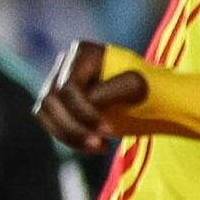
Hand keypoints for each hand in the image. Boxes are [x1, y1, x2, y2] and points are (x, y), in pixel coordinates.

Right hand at [34, 39, 149, 157]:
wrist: (154, 101)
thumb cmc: (151, 91)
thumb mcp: (141, 87)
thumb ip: (115, 89)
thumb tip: (89, 99)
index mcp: (84, 52)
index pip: (68, 86)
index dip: (84, 111)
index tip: (109, 130)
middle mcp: (65, 65)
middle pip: (51, 99)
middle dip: (74, 127)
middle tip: (101, 144)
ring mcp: (58, 84)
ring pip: (44, 112)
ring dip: (69, 134)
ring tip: (100, 146)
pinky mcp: (57, 104)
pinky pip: (49, 123)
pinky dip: (68, 138)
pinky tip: (92, 144)